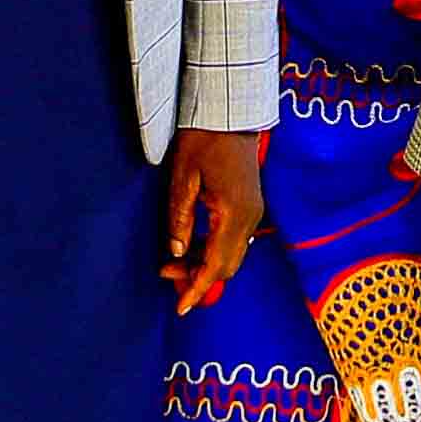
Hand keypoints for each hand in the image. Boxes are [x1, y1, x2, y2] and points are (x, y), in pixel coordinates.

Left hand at [160, 129, 268, 312]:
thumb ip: (180, 218)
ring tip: (173, 264)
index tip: (182, 308)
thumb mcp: (183, 177)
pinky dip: (213, 252)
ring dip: (205, 266)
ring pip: (231, 255)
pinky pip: (234, 241)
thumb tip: (177, 253)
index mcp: (234, 212)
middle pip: (227, 266)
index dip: (198, 289)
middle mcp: (250, 217)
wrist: (230, 113)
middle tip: (167, 276)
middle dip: (199, 279)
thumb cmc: (203, 139)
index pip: (217, 265)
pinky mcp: (250, 206)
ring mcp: (254, 212)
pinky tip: (191, 247)